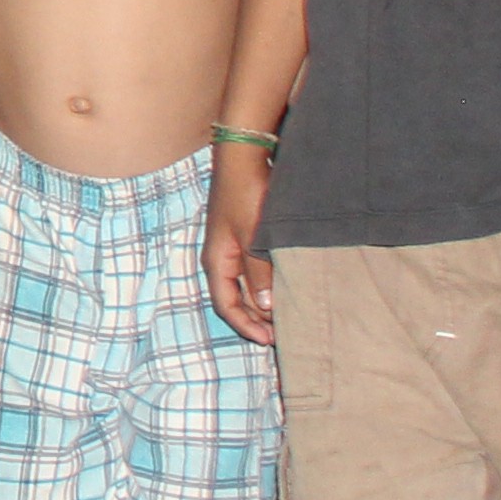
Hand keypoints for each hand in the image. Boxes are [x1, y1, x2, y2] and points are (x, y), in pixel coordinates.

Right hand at [204, 153, 275, 342]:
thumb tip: (263, 306)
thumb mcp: (255, 238)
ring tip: (284, 314)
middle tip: (281, 334)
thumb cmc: (247, 196)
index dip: (245, 326)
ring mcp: (230, 246)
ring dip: (260, 303)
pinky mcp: (242, 237)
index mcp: (216, 260)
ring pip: (243, 286)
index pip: (225, 304)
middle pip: (233, 298)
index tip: (269, 340)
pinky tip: (281, 287)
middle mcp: (220, 257)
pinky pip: (250, 272)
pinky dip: (263, 285)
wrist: (243, 158)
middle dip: (254, 319)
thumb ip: (259, 273)